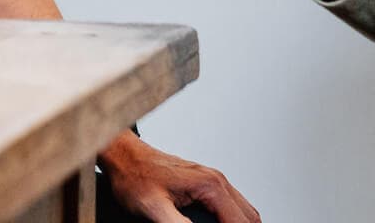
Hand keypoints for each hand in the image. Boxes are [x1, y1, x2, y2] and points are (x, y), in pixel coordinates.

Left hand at [98, 132, 258, 222]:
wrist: (124, 157)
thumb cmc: (134, 177)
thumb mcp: (154, 208)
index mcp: (210, 185)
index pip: (240, 222)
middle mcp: (216, 180)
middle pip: (249, 217)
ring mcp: (211, 180)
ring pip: (243, 211)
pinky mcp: (205, 184)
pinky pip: (230, 205)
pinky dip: (232, 220)